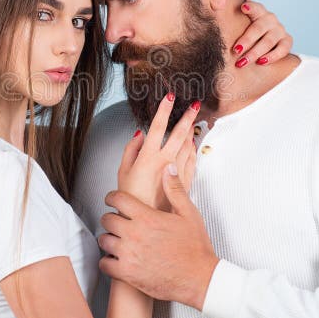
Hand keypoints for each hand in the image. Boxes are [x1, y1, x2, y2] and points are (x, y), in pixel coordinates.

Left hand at [99, 164, 219, 309]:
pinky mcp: (127, 274)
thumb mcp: (188, 214)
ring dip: (108, 239)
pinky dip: (107, 261)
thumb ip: (175, 189)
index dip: (112, 197)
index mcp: (147, 217)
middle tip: (116, 221)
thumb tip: (168, 169)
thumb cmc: (195, 248)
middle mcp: (134, 234)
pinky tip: (115, 259)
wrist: (199, 279)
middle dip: (110, 218)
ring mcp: (129, 254)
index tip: (111, 199)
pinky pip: (104, 264)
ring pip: (104, 241)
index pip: (118, 199)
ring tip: (116, 240)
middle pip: (107, 219)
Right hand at [117, 92, 198, 209]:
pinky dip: (192, 149)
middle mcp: (165, 162)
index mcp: (148, 156)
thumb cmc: (132, 197)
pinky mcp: (184, 182)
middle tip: (195, 104)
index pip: (158, 127)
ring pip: (188, 146)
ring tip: (194, 121)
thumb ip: (131, 149)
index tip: (170, 97)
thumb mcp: (123, 171)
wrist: (146, 220)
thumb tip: (140, 133)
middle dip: (188, 117)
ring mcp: (176, 172)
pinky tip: (192, 143)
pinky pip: (191, 160)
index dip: (164, 110)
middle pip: (179, 134)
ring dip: (191, 131)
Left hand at [233, 0, 292, 66]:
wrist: (264, 41)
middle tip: (235, 51)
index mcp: (258, 12)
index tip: (243, 8)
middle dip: (246, 41)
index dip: (250, 7)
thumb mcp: (240, 23)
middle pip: (259, 28)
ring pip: (269, 41)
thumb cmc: (247, 32)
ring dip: (255, 53)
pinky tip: (260, 62)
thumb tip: (215, 7)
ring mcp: (280, 30)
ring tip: (242, 62)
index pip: (255, 7)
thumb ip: (232, 19)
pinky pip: (282, 49)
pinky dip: (272, 57)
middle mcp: (270, 19)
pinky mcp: (287, 41)